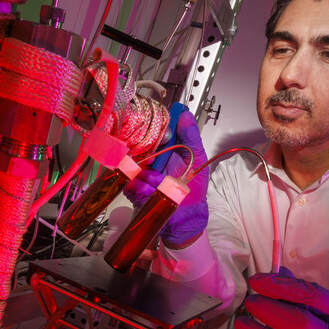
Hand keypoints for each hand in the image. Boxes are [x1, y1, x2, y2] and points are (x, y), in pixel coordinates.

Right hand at [121, 103, 208, 247]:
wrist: (187, 214)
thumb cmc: (193, 187)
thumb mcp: (197, 158)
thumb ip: (191, 136)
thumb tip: (185, 114)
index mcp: (164, 149)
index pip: (153, 132)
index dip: (155, 131)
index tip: (163, 136)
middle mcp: (149, 159)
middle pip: (138, 147)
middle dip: (149, 155)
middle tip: (158, 161)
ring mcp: (140, 174)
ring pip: (134, 166)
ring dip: (149, 175)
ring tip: (161, 183)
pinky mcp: (133, 189)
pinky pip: (132, 184)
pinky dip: (143, 188)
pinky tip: (153, 192)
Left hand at [234, 268, 328, 328]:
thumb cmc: (328, 328)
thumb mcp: (324, 305)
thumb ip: (297, 290)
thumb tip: (266, 278)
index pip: (312, 296)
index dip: (281, 286)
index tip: (257, 280)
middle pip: (301, 325)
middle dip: (268, 311)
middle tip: (250, 303)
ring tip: (244, 324)